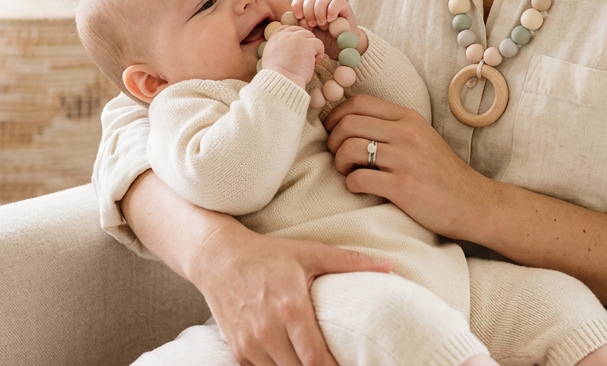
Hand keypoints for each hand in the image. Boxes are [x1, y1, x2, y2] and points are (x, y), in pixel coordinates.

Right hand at [190, 221, 391, 365]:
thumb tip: (388, 267)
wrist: (218, 258)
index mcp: (290, 308)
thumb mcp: (310, 252)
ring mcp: (250, 343)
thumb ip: (350, 262)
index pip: (317, 359)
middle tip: (336, 364)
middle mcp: (268, 330)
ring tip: (315, 362)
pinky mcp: (238, 350)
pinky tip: (291, 360)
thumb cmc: (268, 255)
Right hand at [261, 26, 323, 87]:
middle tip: (304, 57)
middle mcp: (285, 35)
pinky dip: (319, 54)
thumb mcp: (270, 56)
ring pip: (311, 37)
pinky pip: (319, 44)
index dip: (296, 37)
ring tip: (307, 62)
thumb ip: (278, 46)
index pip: (288, 28)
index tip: (299, 48)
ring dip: (312, 49)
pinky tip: (314, 63)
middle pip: (301, 32)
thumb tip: (288, 45)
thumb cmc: (277, 75)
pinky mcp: (307, 44)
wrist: (282, 81)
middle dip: (305, 43)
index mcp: (275, 37)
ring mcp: (297, 38)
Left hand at [291, 0, 368, 57]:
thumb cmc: (321, 41)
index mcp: (308, 8)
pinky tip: (330, 20)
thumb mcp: (308, 35)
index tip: (299, 17)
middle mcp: (319, 3)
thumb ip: (301, 27)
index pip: (299, 0)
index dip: (297, 6)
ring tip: (322, 24)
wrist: (339, 48)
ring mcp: (331, 3)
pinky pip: (336, 2)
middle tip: (312, 25)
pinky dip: (332, 10)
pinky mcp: (344, 6)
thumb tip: (298, 20)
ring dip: (320, 11)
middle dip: (309, 11)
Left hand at [322, 94, 489, 239]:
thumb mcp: (421, 138)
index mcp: (409, 118)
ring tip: (348, 172)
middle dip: (332, 140)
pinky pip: (359, 179)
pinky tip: (359, 188)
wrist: (473, 203)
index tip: (332, 131)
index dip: (336, 115)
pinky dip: (351, 184)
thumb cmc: (441, 173)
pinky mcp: (403, 187)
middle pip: (348, 123)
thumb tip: (350, 124)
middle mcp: (406, 134)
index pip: (359, 102)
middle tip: (337, 155)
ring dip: (339, 163)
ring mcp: (405, 160)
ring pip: (349, 148)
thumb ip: (392, 127)